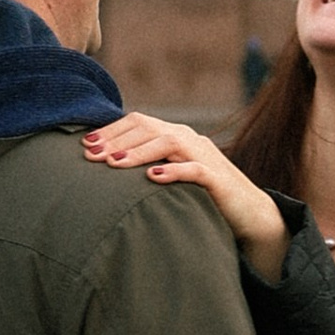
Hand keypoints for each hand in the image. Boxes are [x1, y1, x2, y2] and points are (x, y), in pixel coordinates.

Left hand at [83, 110, 288, 281]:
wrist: (249, 212)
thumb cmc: (202, 196)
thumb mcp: (171, 177)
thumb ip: (146, 167)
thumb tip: (105, 169)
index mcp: (176, 136)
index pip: (139, 122)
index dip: (112, 131)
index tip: (85, 145)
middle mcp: (190, 140)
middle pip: (150, 128)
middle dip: (117, 140)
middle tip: (91, 155)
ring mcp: (205, 157)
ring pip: (169, 143)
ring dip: (138, 152)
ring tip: (113, 164)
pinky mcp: (218, 179)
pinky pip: (195, 170)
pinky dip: (173, 171)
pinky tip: (152, 177)